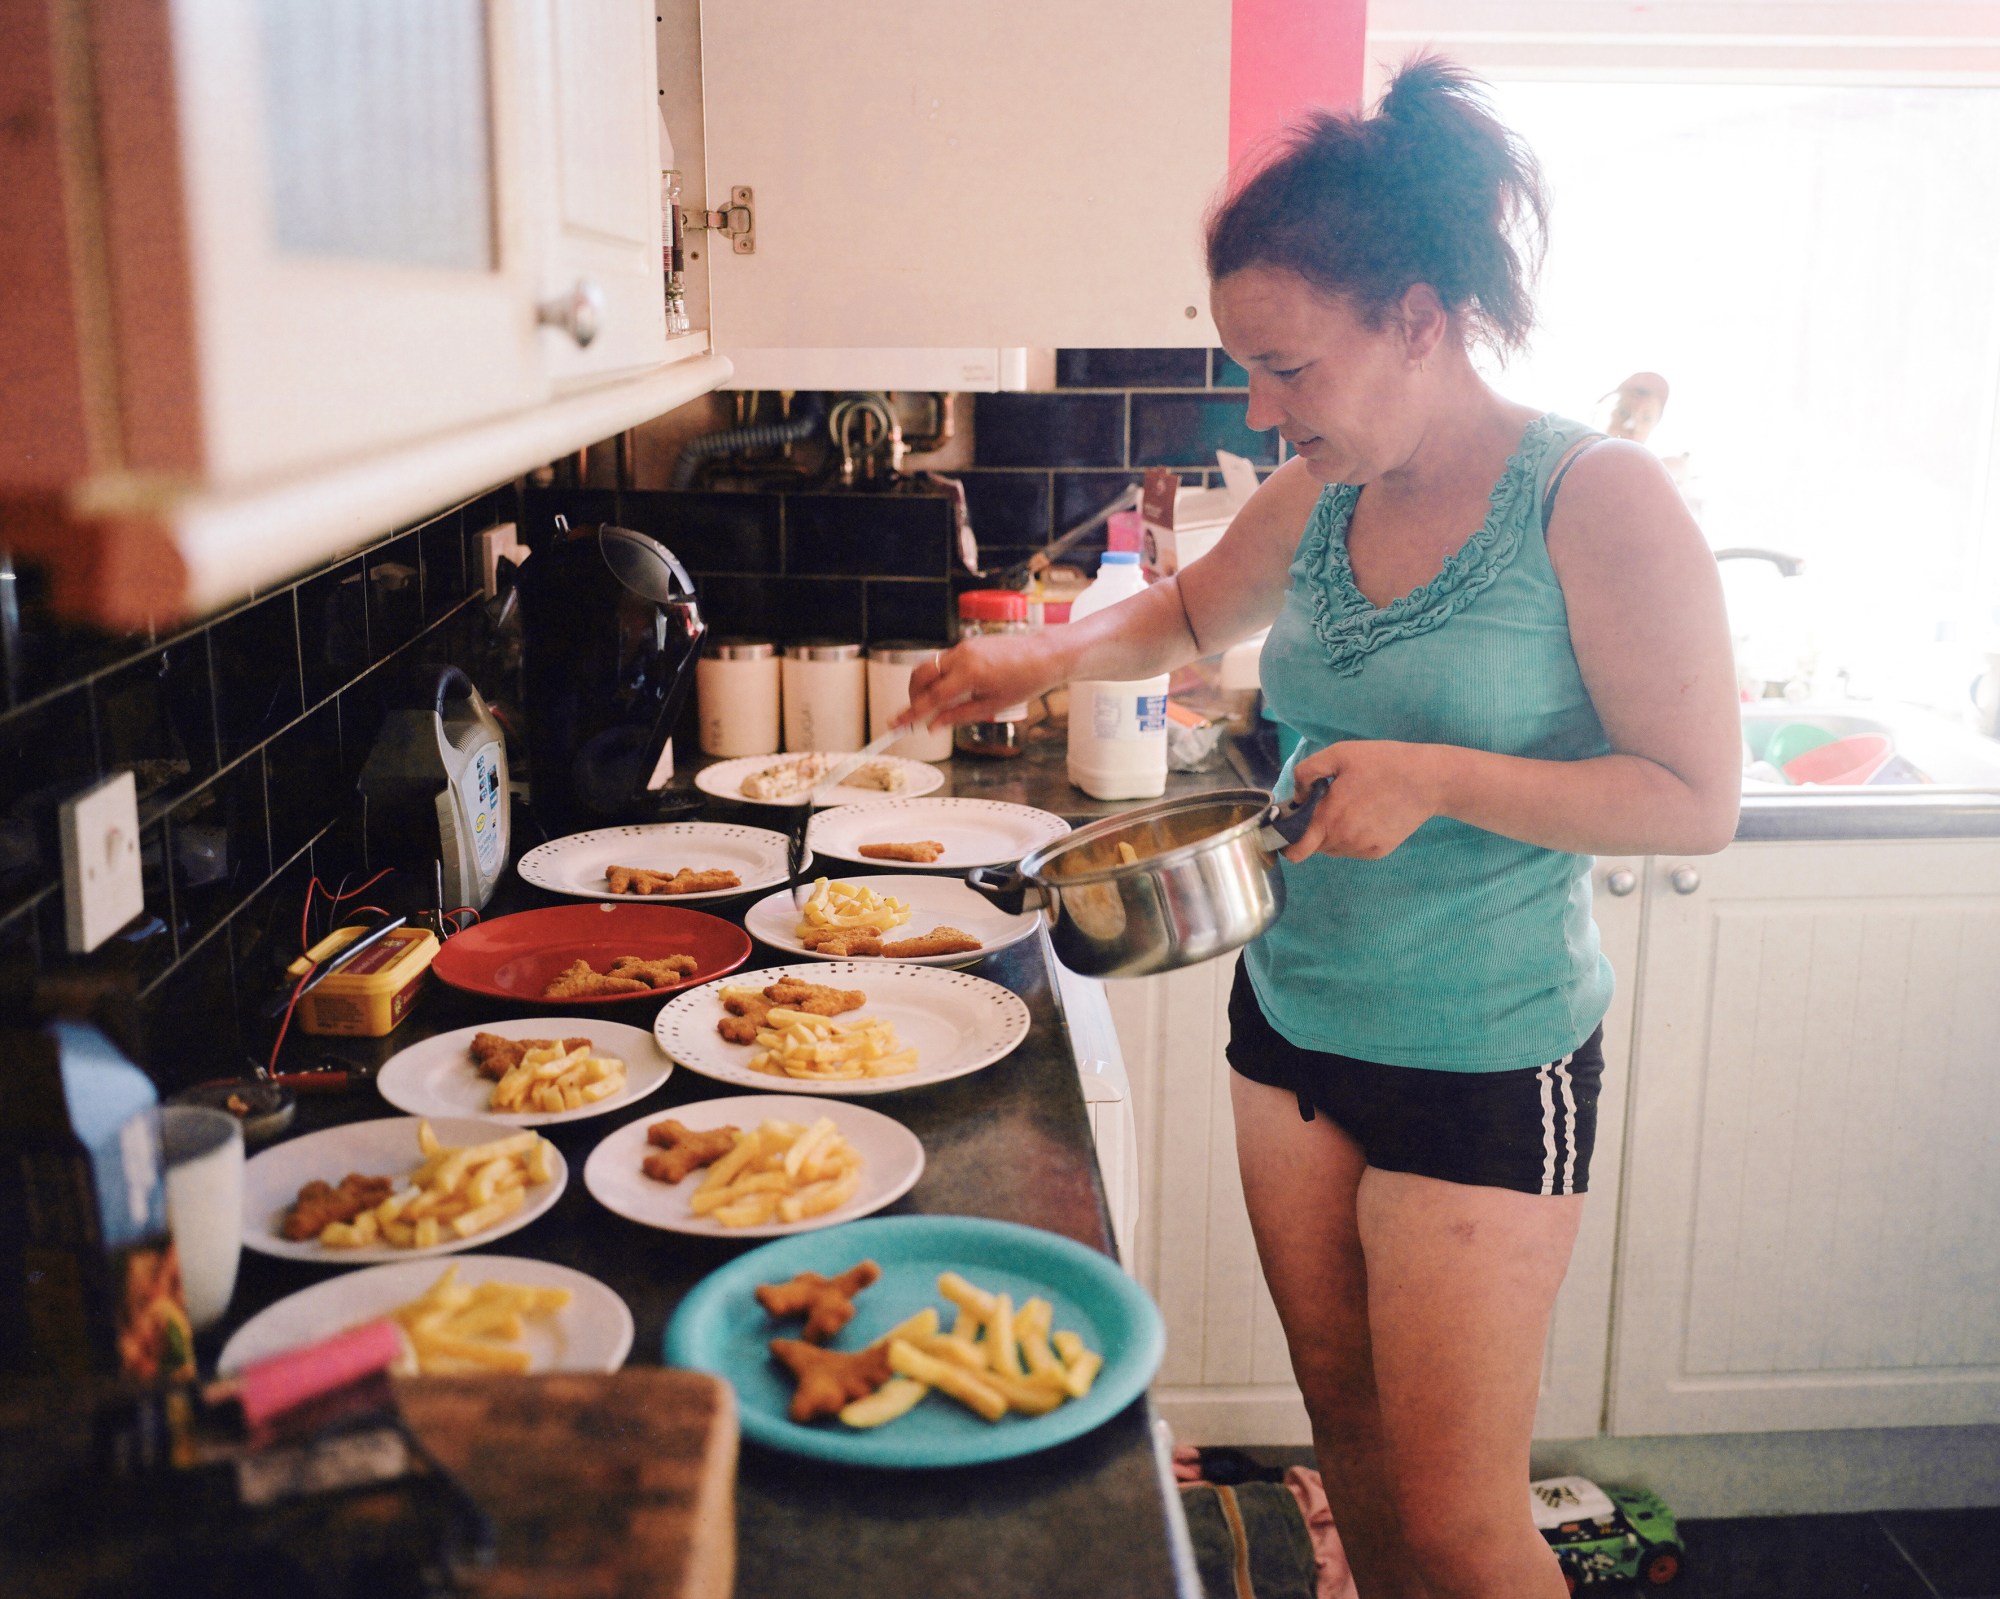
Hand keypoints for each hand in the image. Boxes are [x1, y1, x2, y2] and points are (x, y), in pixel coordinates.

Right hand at [898, 632, 1065, 730]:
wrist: (1044, 656)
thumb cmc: (1024, 682)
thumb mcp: (992, 707)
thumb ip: (958, 716)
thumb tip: (933, 726)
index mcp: (969, 675)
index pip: (931, 697)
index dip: (910, 712)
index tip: (895, 723)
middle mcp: (962, 656)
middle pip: (920, 675)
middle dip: (912, 695)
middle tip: (914, 713)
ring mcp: (964, 646)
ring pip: (930, 666)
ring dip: (925, 685)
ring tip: (934, 704)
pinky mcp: (968, 643)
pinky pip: (944, 660)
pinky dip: (940, 676)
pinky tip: (952, 690)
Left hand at [1280, 741, 1445, 861]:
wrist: (1427, 780)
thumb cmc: (1382, 763)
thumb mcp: (1339, 754)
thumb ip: (1307, 773)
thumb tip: (1296, 796)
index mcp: (1328, 818)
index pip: (1295, 851)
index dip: (1286, 842)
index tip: (1290, 827)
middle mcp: (1343, 840)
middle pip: (1314, 847)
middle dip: (1313, 830)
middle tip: (1328, 805)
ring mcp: (1362, 848)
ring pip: (1334, 848)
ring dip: (1333, 833)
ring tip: (1352, 806)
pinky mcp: (1379, 851)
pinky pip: (1354, 849)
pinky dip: (1353, 836)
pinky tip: (1367, 814)